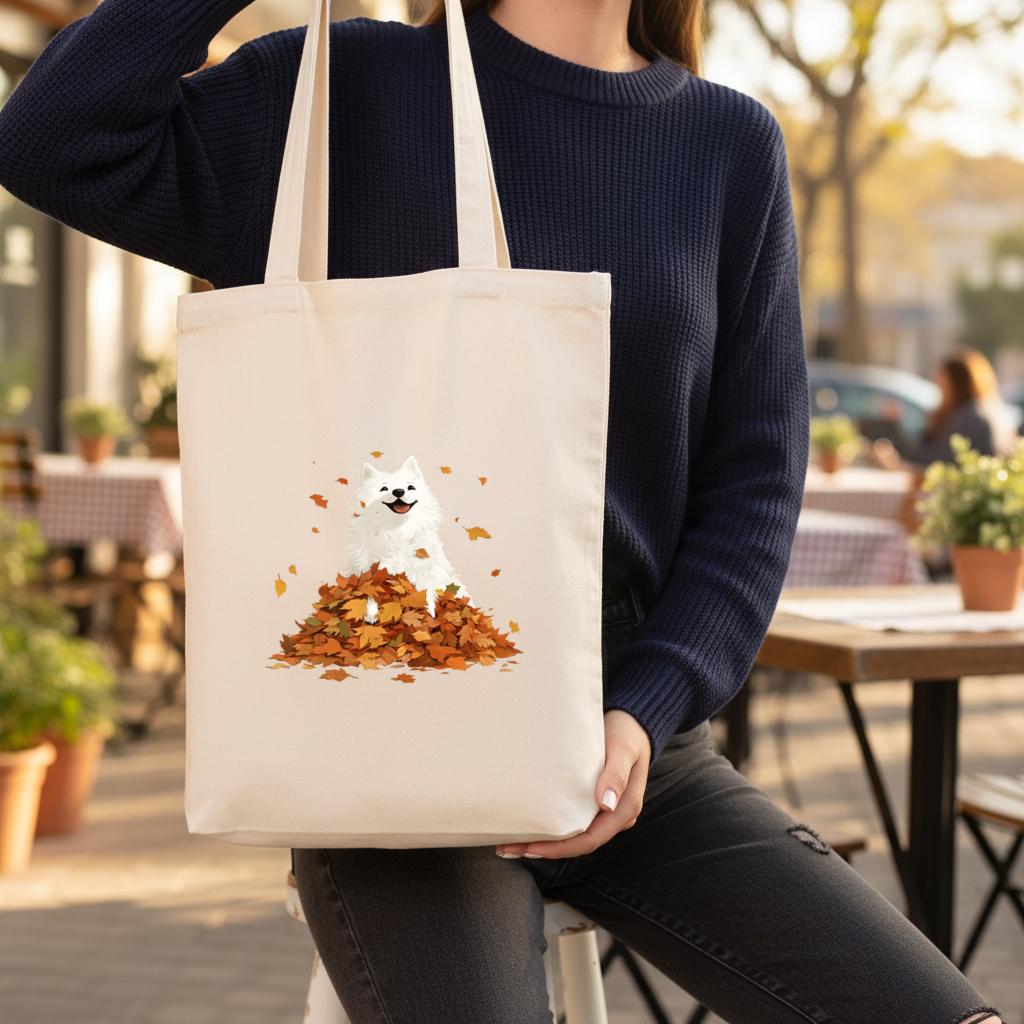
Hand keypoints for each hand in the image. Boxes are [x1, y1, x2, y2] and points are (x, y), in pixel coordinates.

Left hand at [496, 709, 650, 859]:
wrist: (631, 722)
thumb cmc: (626, 734)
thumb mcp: (623, 750)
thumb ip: (616, 775)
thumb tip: (607, 804)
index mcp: (624, 809)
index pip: (590, 840)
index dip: (560, 848)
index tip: (532, 847)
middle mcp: (614, 816)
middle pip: (577, 843)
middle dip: (543, 849)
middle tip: (509, 848)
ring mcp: (604, 811)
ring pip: (572, 836)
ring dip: (543, 841)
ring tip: (510, 843)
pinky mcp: (592, 802)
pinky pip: (571, 821)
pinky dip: (550, 827)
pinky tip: (528, 825)